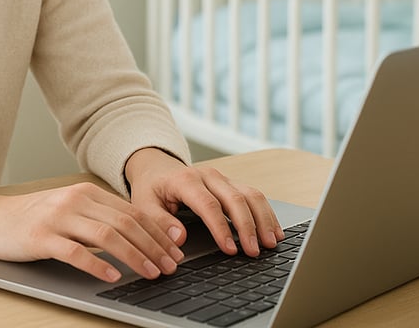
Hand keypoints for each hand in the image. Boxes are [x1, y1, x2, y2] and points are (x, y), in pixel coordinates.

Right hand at [0, 183, 183, 282]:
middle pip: (125, 223)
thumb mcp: (70, 210)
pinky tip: (112, 276)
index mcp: (87, 193)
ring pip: (107, 236)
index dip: (158, 232)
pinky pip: (75, 252)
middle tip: (170, 266)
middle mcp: (76, 201)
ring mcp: (58, 218)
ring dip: (134, 256)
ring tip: (150, 272)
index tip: (175, 250)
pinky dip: (97, 264)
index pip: (132, 212)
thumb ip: (99, 217)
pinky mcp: (42, 237)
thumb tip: (139, 236)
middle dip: (153, 246)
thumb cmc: (33, 218)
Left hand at [125, 148, 283, 257]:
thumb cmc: (151, 188)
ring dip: (263, 219)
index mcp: (185, 180)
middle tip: (254, 251)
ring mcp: (223, 178)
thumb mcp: (144, 205)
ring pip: (250, 194)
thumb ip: (159, 222)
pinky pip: (254, 195)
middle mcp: (208, 176)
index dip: (221, 228)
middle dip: (248, 226)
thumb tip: (179, 238)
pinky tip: (274, 230)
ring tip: (270, 243)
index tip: (230, 249)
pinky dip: (266, 213)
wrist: (156, 167)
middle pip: (235, 198)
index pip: (208, 205)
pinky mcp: (231, 183)